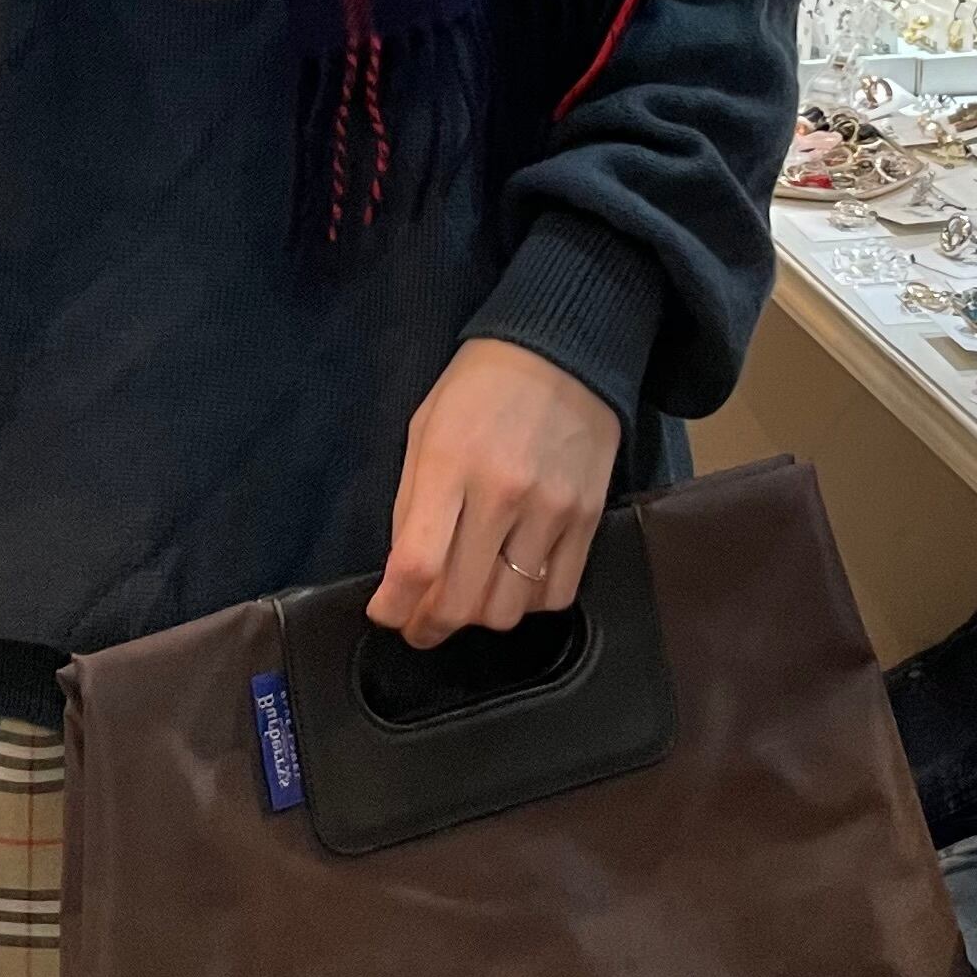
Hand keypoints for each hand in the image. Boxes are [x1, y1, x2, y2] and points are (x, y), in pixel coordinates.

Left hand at [368, 338, 619, 646]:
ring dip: (479, 617)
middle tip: (420, 622)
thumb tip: (403, 576)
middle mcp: (503, 493)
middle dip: (430, 626)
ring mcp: (552, 510)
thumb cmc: (479, 387)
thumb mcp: (425, 429)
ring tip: (469, 596)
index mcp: (450, 464)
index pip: (418, 563)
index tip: (386, 614)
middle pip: (463, 602)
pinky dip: (528, 603)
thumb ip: (411, 504)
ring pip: (510, 610)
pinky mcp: (590, 518)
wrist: (563, 350)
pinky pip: (558, 594)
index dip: (395, 607)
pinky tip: (514, 580)